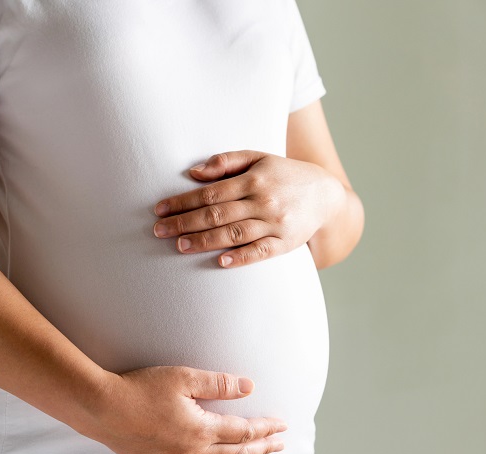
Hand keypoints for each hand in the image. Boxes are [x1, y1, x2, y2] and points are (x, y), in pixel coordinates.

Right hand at [88, 366, 287, 453]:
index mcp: (201, 429)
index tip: (281, 426)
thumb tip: (249, 387)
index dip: (265, 429)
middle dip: (261, 449)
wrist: (101, 408)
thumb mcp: (183, 377)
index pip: (244, 432)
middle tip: (280, 445)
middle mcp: (192, 452)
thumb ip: (218, 384)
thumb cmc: (140, 388)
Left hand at [152, 150, 345, 267]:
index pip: (210, 192)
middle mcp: (264, 201)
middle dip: (185, 222)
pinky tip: (221, 263)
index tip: (159, 209)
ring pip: (234, 234)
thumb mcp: (259, 158)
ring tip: (179, 245)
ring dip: (204, 241)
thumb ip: (226, 162)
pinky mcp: (285, 243)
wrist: (327, 196)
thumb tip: (193, 173)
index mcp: (254, 179)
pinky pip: (260, 253)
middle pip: (217, 214)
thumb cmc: (285, 175)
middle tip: (159, 231)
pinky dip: (241, 258)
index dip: (183, 201)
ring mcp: (275, 224)